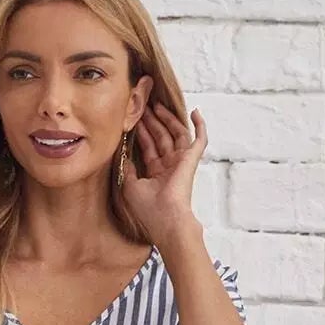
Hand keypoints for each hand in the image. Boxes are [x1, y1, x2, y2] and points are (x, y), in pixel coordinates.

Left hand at [122, 99, 205, 241]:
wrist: (167, 219)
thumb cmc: (149, 209)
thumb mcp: (130, 186)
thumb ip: (128, 169)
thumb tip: (123, 154)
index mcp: (157, 174)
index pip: (149, 147)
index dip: (142, 132)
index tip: (133, 118)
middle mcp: (170, 166)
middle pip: (161, 137)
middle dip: (152, 121)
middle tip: (142, 105)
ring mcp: (181, 162)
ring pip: (176, 133)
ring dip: (167, 119)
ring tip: (156, 104)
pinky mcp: (191, 159)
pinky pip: (200, 139)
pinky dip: (200, 126)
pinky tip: (196, 112)